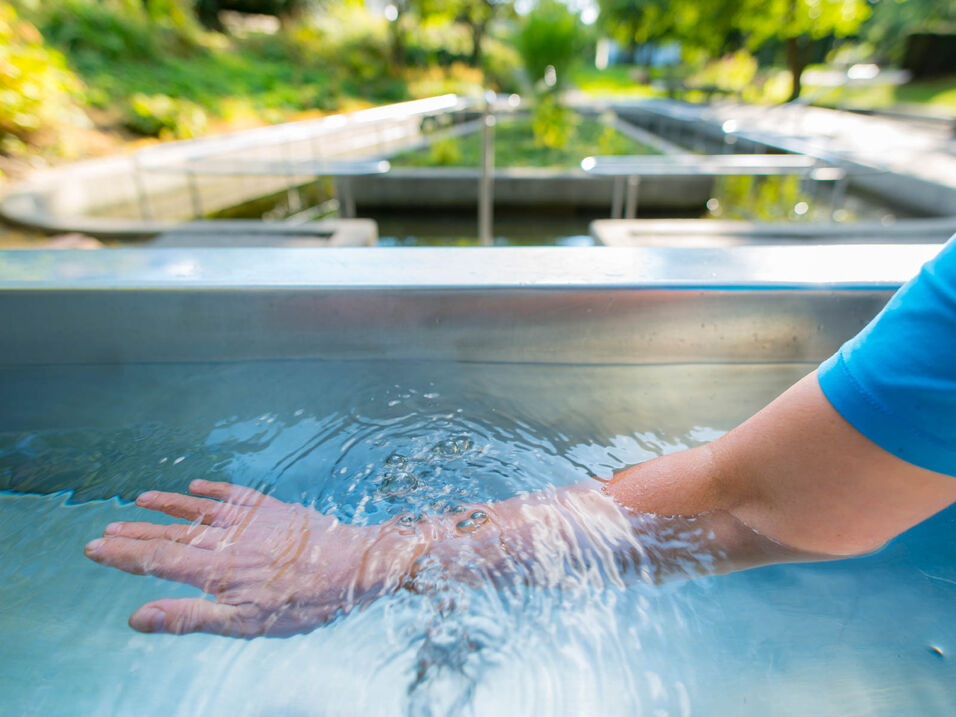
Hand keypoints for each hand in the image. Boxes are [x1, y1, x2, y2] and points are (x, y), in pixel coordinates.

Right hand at [84, 480, 402, 637]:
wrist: (356, 566)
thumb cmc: (305, 602)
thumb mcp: (245, 624)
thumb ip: (189, 618)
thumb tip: (137, 618)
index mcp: (216, 571)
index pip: (158, 561)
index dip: (123, 555)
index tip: (93, 547)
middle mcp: (228, 540)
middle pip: (173, 536)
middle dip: (136, 534)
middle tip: (105, 530)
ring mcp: (252, 522)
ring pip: (199, 513)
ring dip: (168, 507)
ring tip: (140, 500)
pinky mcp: (274, 511)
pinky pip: (236, 496)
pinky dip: (213, 491)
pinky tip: (195, 487)